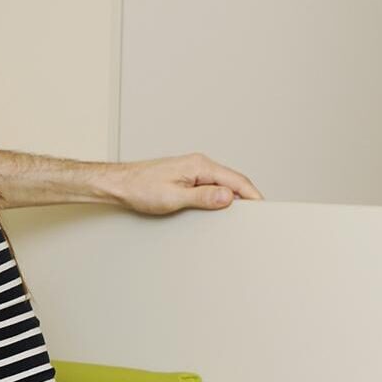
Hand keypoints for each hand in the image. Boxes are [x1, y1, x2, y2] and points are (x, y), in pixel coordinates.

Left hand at [107, 153, 263, 214]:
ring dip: (230, 199)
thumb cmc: (139, 188)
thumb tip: (228, 197)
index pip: (237, 180)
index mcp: (200, 165)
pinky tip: (215, 209)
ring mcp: (192, 170)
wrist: (118, 184)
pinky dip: (217, 198)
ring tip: (236, 216)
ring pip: (221, 185)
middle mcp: (198, 164)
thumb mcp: (173, 197)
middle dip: (245, 198)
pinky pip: (210, 187)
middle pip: (233, 182)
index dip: (253, 195)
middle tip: (253, 217)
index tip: (264, 208)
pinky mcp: (186, 178)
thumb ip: (203, 197)